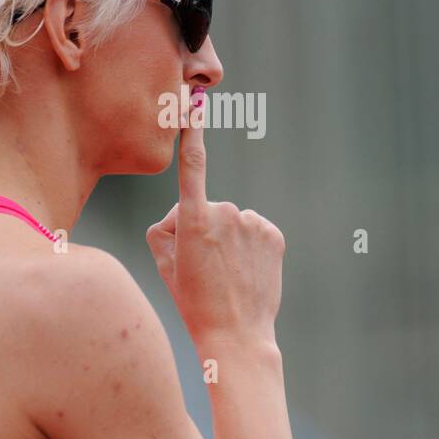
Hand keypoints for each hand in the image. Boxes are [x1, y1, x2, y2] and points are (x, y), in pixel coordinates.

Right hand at [146, 88, 284, 344]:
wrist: (236, 335)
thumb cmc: (194, 302)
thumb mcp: (165, 265)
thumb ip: (164, 230)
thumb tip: (179, 215)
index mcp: (194, 220)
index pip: (192, 167)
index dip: (193, 133)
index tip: (195, 103)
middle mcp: (226, 213)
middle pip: (206, 209)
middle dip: (200, 229)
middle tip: (201, 268)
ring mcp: (253, 223)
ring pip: (232, 221)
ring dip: (227, 239)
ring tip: (226, 274)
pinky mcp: (274, 234)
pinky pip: (254, 230)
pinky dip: (249, 246)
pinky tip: (245, 271)